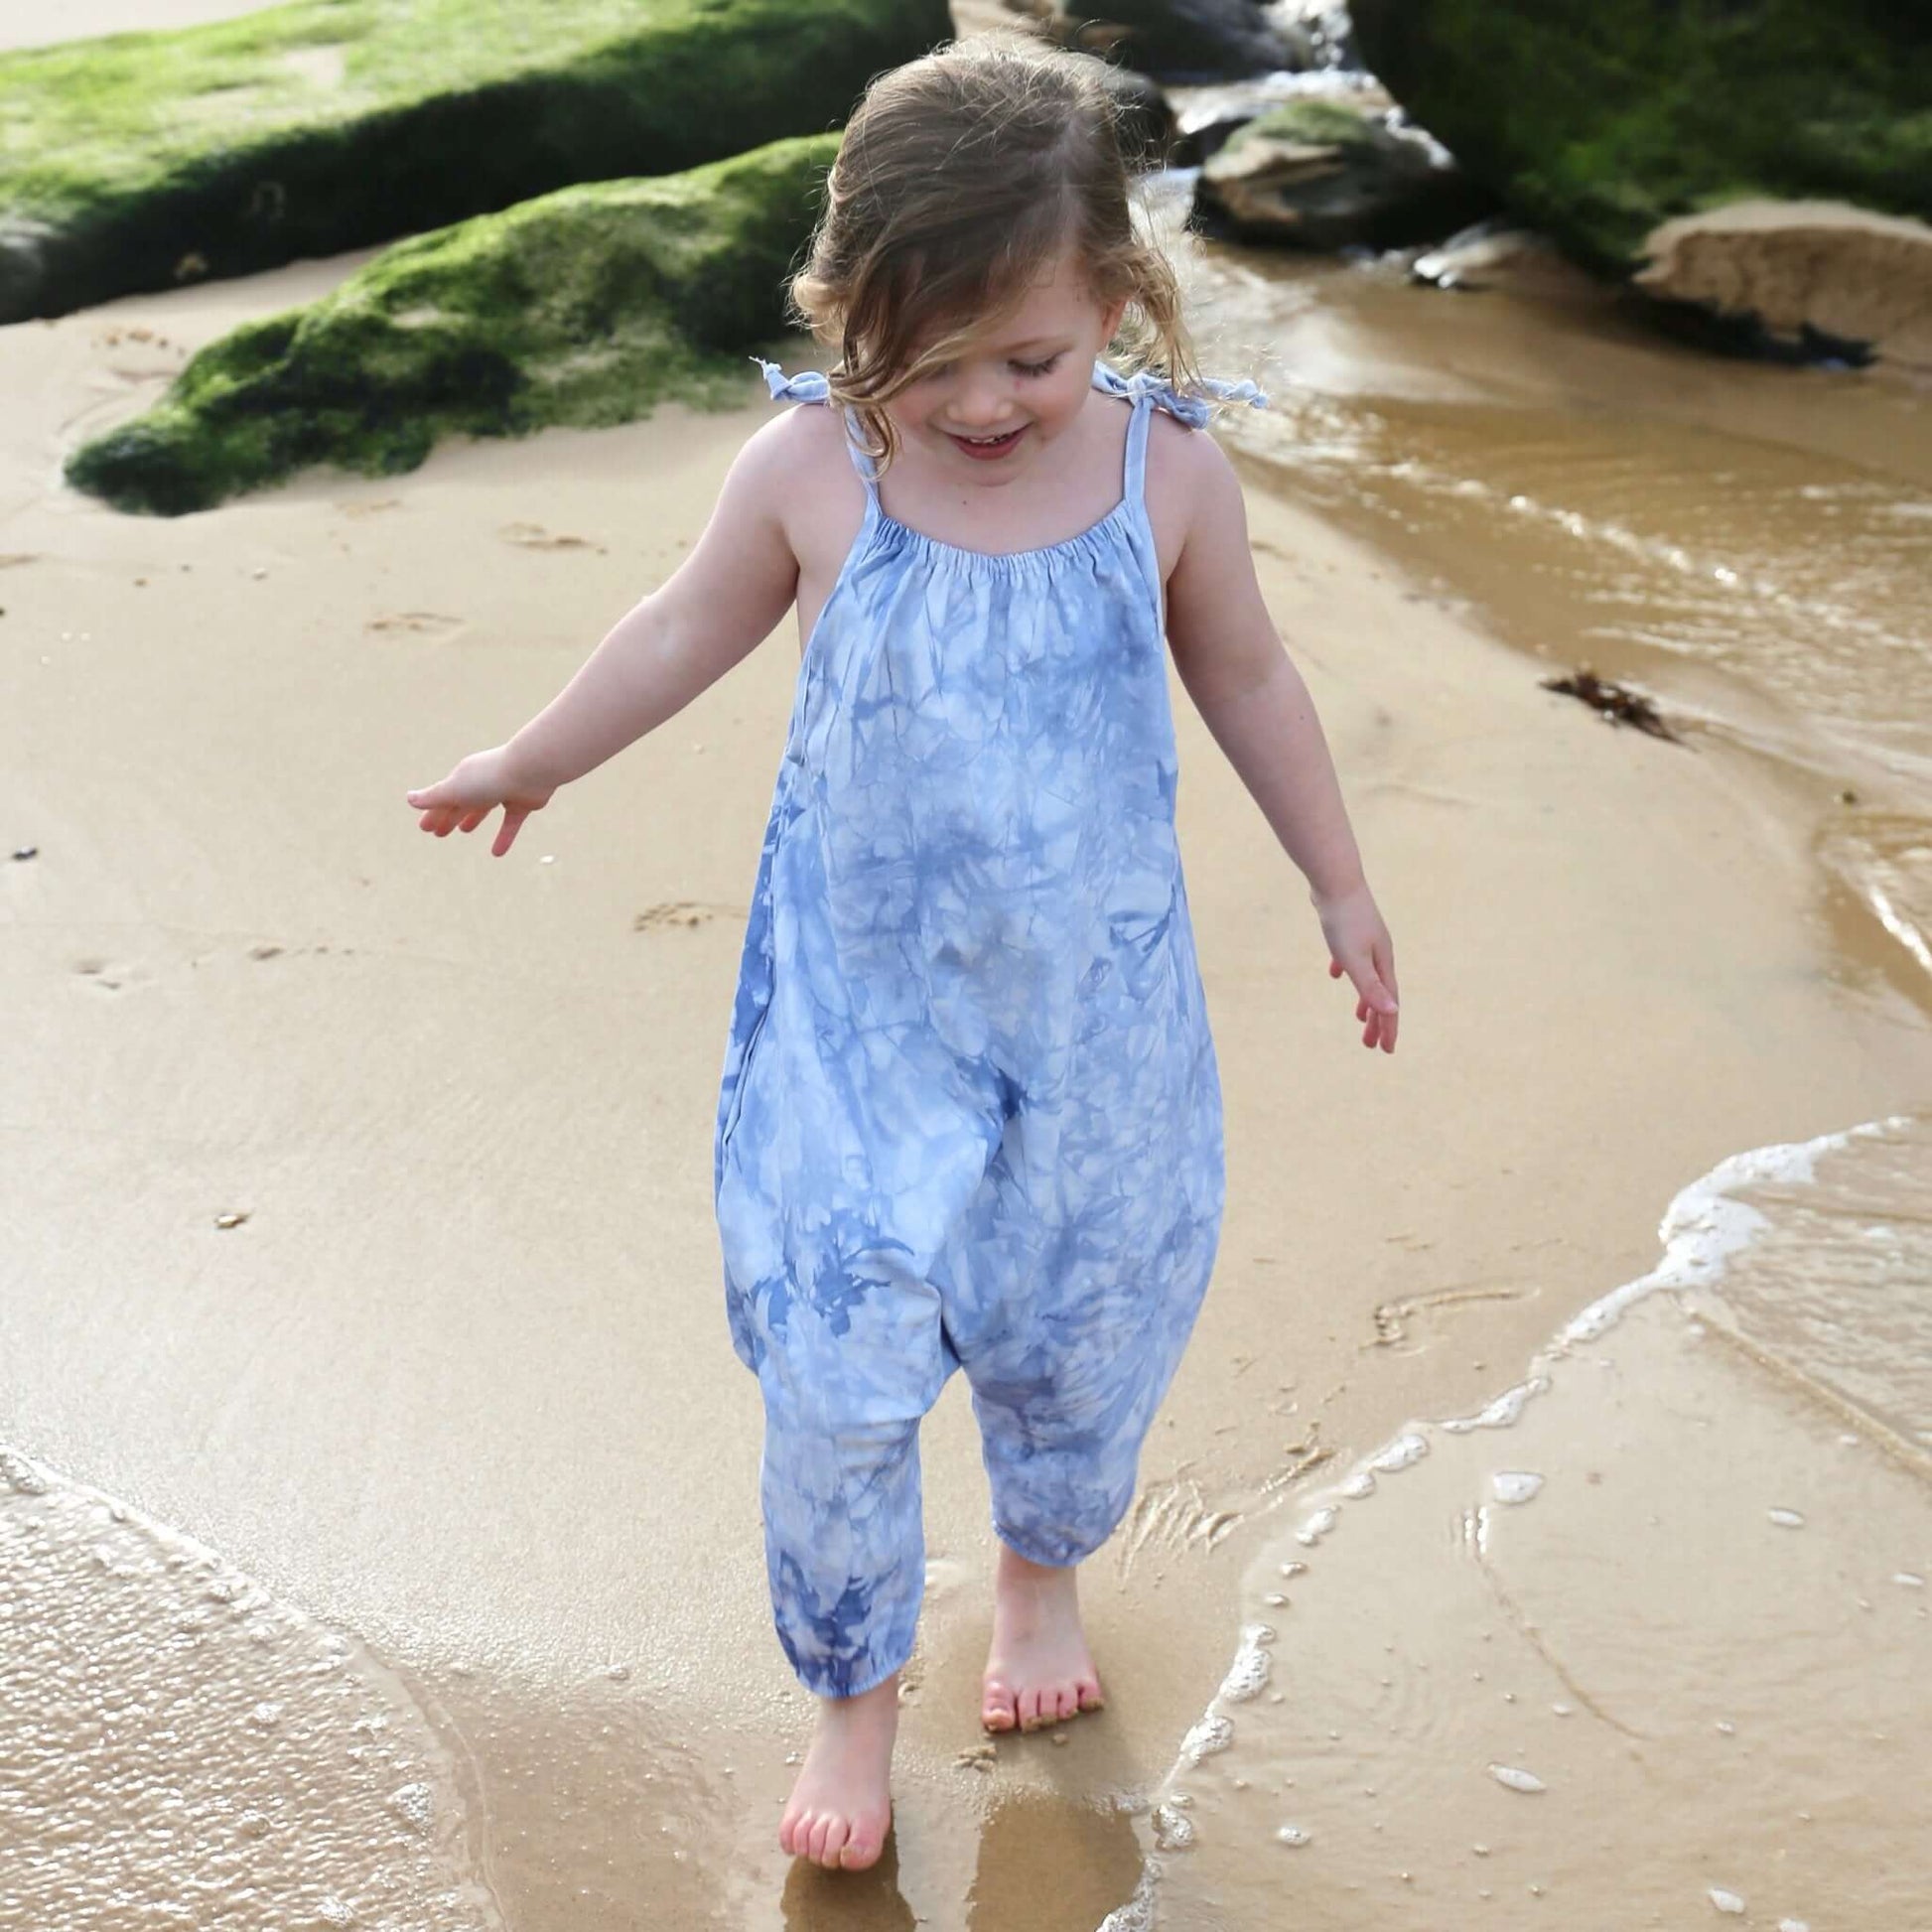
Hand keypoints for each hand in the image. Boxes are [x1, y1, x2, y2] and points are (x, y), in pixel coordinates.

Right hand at [404, 746, 553, 857]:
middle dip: (449, 816)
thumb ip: (433, 797)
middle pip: (461, 803)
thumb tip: (409, 799)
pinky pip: (510, 824)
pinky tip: (497, 853)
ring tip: (464, 831)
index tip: (424, 829)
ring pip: (483, 808)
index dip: (433, 814)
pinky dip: (503, 837)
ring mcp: (503, 792)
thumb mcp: (455, 789)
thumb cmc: (489, 779)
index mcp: (464, 777)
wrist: (530, 771)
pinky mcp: (522, 804)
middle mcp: (482, 783)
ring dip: (472, 819)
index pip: (443, 798)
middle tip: (439, 834)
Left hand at [1316, 882, 1398, 1053]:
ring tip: (1359, 1017)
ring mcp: (1366, 939)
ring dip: (1365, 999)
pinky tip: (1336, 973)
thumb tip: (1392, 1012)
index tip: (1385, 1051)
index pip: (1389, 1004)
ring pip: (1368, 977)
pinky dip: (1347, 970)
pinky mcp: (1349, 929)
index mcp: (1383, 963)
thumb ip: (1371, 986)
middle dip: (1377, 1021)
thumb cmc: (1343, 921)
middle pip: (1381, 994)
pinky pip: (1351, 957)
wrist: (1335, 880)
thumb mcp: (1355, 959)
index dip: (1388, 1028)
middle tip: (1370, 1046)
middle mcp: (1380, 952)